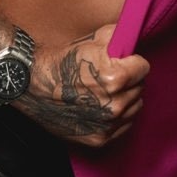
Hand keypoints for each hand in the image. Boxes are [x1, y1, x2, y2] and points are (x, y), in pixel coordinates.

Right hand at [15, 23, 149, 147]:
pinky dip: (118, 116)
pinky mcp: (100, 139)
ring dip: (126, 98)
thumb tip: (135, 38)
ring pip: (135, 108)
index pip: (144, 68)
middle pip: (140, 88)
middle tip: (111, 74)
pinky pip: (124, 126)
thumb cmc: (62, 61)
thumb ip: (121, 37)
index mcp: (115, 79)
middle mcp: (114, 105)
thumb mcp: (94, 38)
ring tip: (105, 90)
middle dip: (129, 79)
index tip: (122, 61)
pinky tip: (101, 105)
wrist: (33, 84)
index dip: (132, 61)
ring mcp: (107, 125)